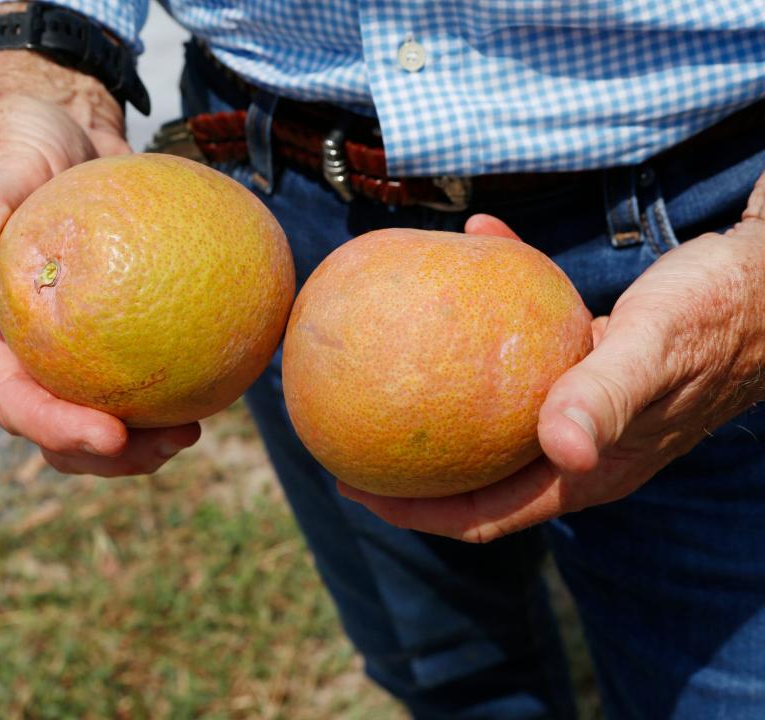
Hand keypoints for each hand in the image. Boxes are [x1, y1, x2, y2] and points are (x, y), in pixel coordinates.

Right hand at [0, 49, 199, 475]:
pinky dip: (174, 390)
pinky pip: (143, 372)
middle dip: (110, 455)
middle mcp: (33, 348)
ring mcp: (76, 344)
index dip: (55, 430)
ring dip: (144, 440)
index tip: (110, 435)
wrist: (68, 134)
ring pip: (103, 415)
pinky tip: (217, 386)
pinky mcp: (117, 329)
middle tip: (171, 445)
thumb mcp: (5, 168)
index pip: (14, 400)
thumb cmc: (27, 148)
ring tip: (194, 431)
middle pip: (59, 429)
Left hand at [338, 197, 764, 541]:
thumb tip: (562, 449)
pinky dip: (488, 315)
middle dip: (412, 465)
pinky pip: (519, 349)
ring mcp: (576, 407)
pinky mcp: (582, 361)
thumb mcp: (652, 351)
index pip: (486, 515)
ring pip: (489, 414)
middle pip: (474, 474)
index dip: (418, 513)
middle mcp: (576, 448)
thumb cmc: (715, 316)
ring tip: (382, 367)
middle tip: (350, 438)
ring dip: (439, 393)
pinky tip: (471, 251)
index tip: (356, 488)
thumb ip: (604, 396)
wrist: (764, 281)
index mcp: (586, 469)